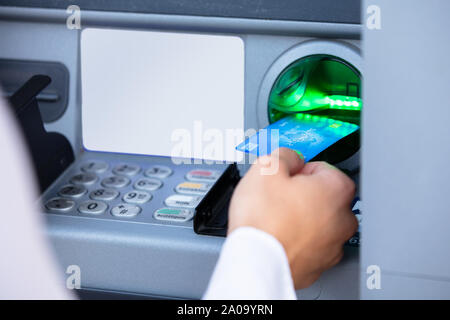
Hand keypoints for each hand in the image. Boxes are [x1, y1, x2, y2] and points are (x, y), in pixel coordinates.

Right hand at [228, 148, 357, 288]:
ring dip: (300, 218)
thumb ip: (285, 155)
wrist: (256, 263)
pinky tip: (278, 236)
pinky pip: (310, 245)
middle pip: (323, 196)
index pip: (323, 168)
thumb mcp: (266, 168)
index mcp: (336, 190)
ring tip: (275, 219)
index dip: (300, 169)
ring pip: (318, 222)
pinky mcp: (319, 265)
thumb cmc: (263, 221)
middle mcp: (343, 219)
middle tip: (277, 197)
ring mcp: (333, 246)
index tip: (287, 176)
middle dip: (302, 194)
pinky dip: (297, 240)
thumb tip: (291, 158)